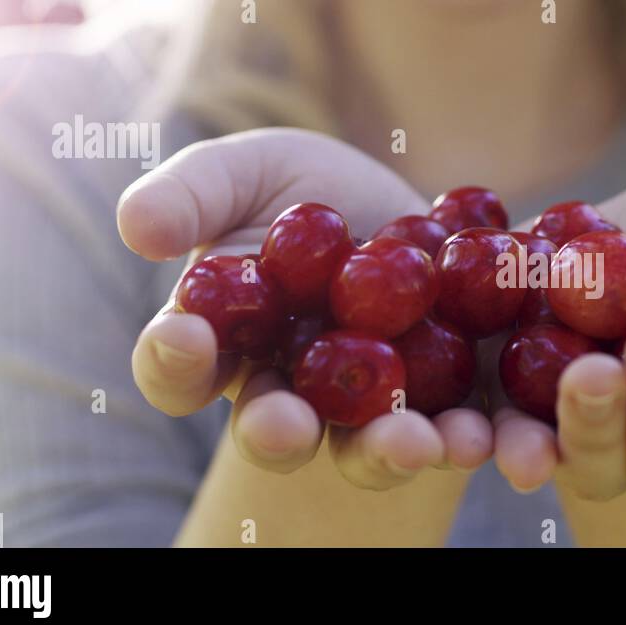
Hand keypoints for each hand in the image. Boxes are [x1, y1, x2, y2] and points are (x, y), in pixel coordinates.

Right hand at [117, 128, 492, 488]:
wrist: (412, 215)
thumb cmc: (308, 192)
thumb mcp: (248, 172)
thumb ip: (193, 194)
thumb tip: (137, 225)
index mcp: (228, 346)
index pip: (179, 368)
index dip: (173, 360)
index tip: (182, 338)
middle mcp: (293, 396)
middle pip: (274, 430)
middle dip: (278, 432)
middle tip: (287, 428)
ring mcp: (371, 412)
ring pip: (368, 446)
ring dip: (385, 450)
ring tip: (411, 442)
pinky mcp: (447, 409)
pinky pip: (457, 433)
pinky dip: (473, 440)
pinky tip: (488, 436)